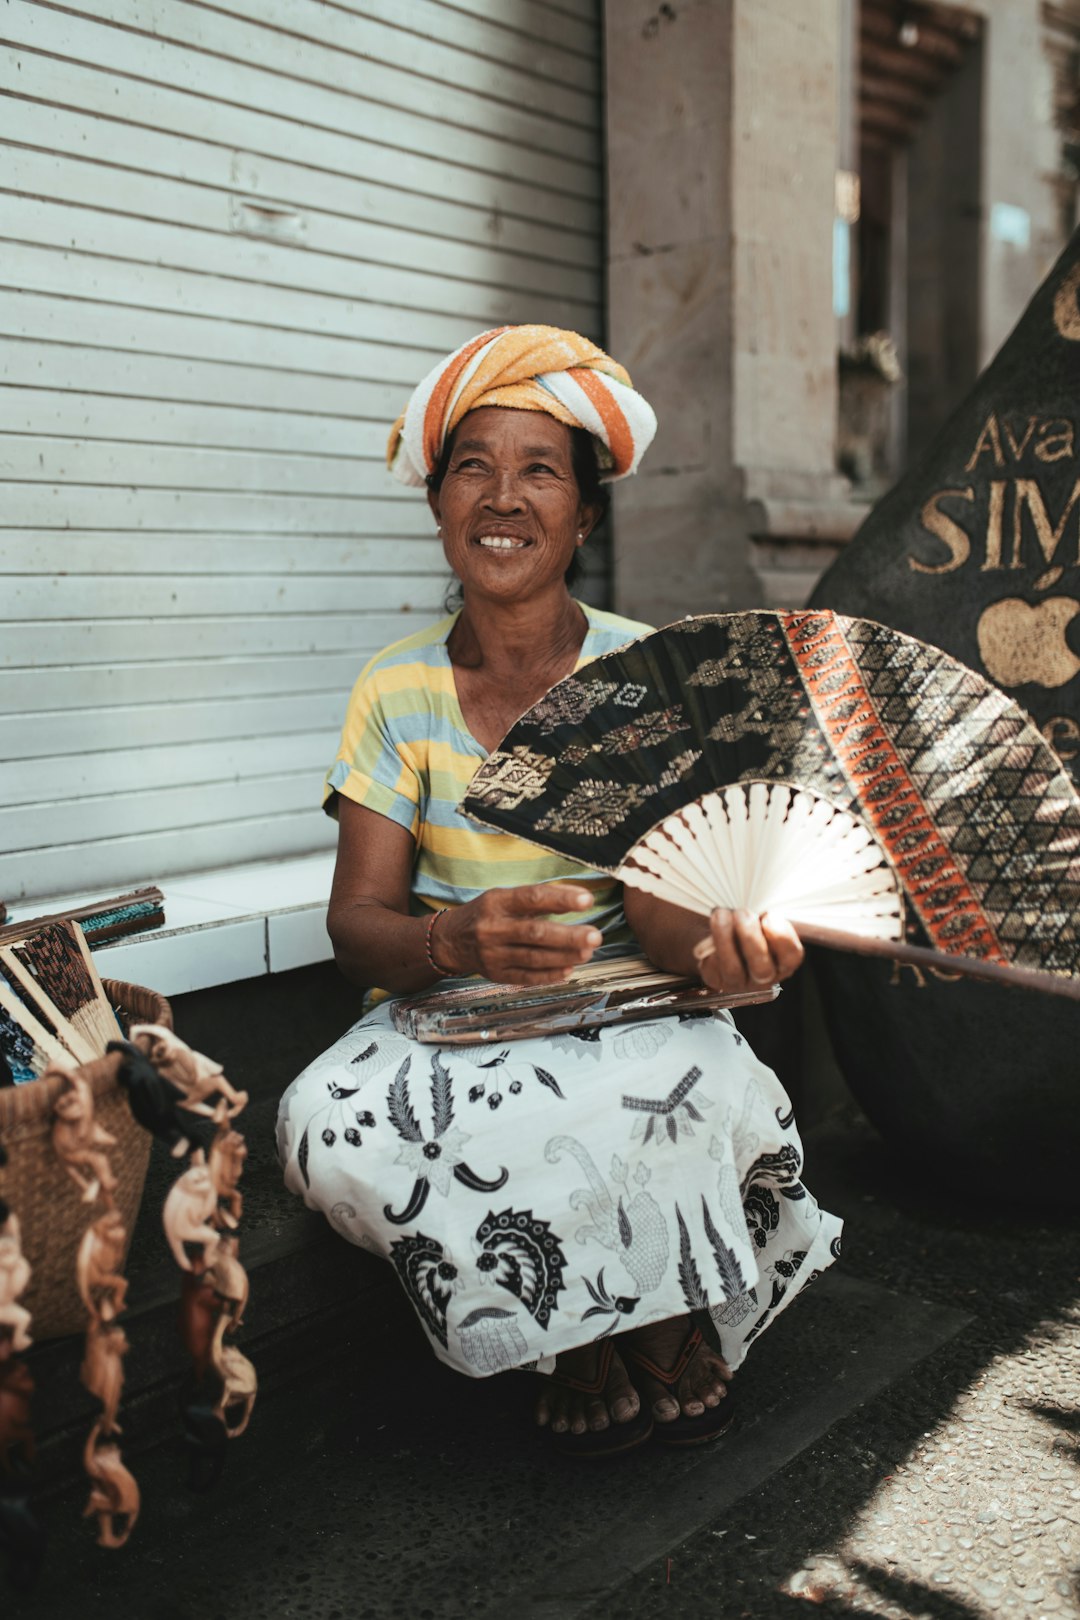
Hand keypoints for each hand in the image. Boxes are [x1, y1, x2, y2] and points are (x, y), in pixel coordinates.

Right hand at [433, 883, 602, 985]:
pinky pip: (527, 976)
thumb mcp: (504, 897)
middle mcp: (493, 928)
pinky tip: (569, 969)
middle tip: (595, 935)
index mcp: (497, 902)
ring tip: (587, 952)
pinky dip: (550, 974)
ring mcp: (493, 954)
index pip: (532, 898)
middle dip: (568, 936)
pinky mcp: (496, 974)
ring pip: (534, 957)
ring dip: (565, 956)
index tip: (587, 900)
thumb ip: (537, 898)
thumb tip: (578, 898)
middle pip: (535, 932)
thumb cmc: (486, 914)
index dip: (560, 899)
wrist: (450, 940)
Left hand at [692, 908, 802, 994]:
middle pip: (762, 969)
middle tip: (741, 912)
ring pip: (733, 969)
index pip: (791, 957)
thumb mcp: (761, 916)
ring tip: (720, 914)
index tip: (769, 916)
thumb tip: (760, 905)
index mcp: (782, 961)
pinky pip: (712, 967)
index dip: (781, 937)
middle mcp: (763, 977)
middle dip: (750, 937)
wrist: (720, 927)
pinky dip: (709, 947)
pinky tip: (709, 932)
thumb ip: (766, 914)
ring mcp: (739, 982)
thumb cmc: (746, 920)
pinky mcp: (715, 980)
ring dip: (725, 937)